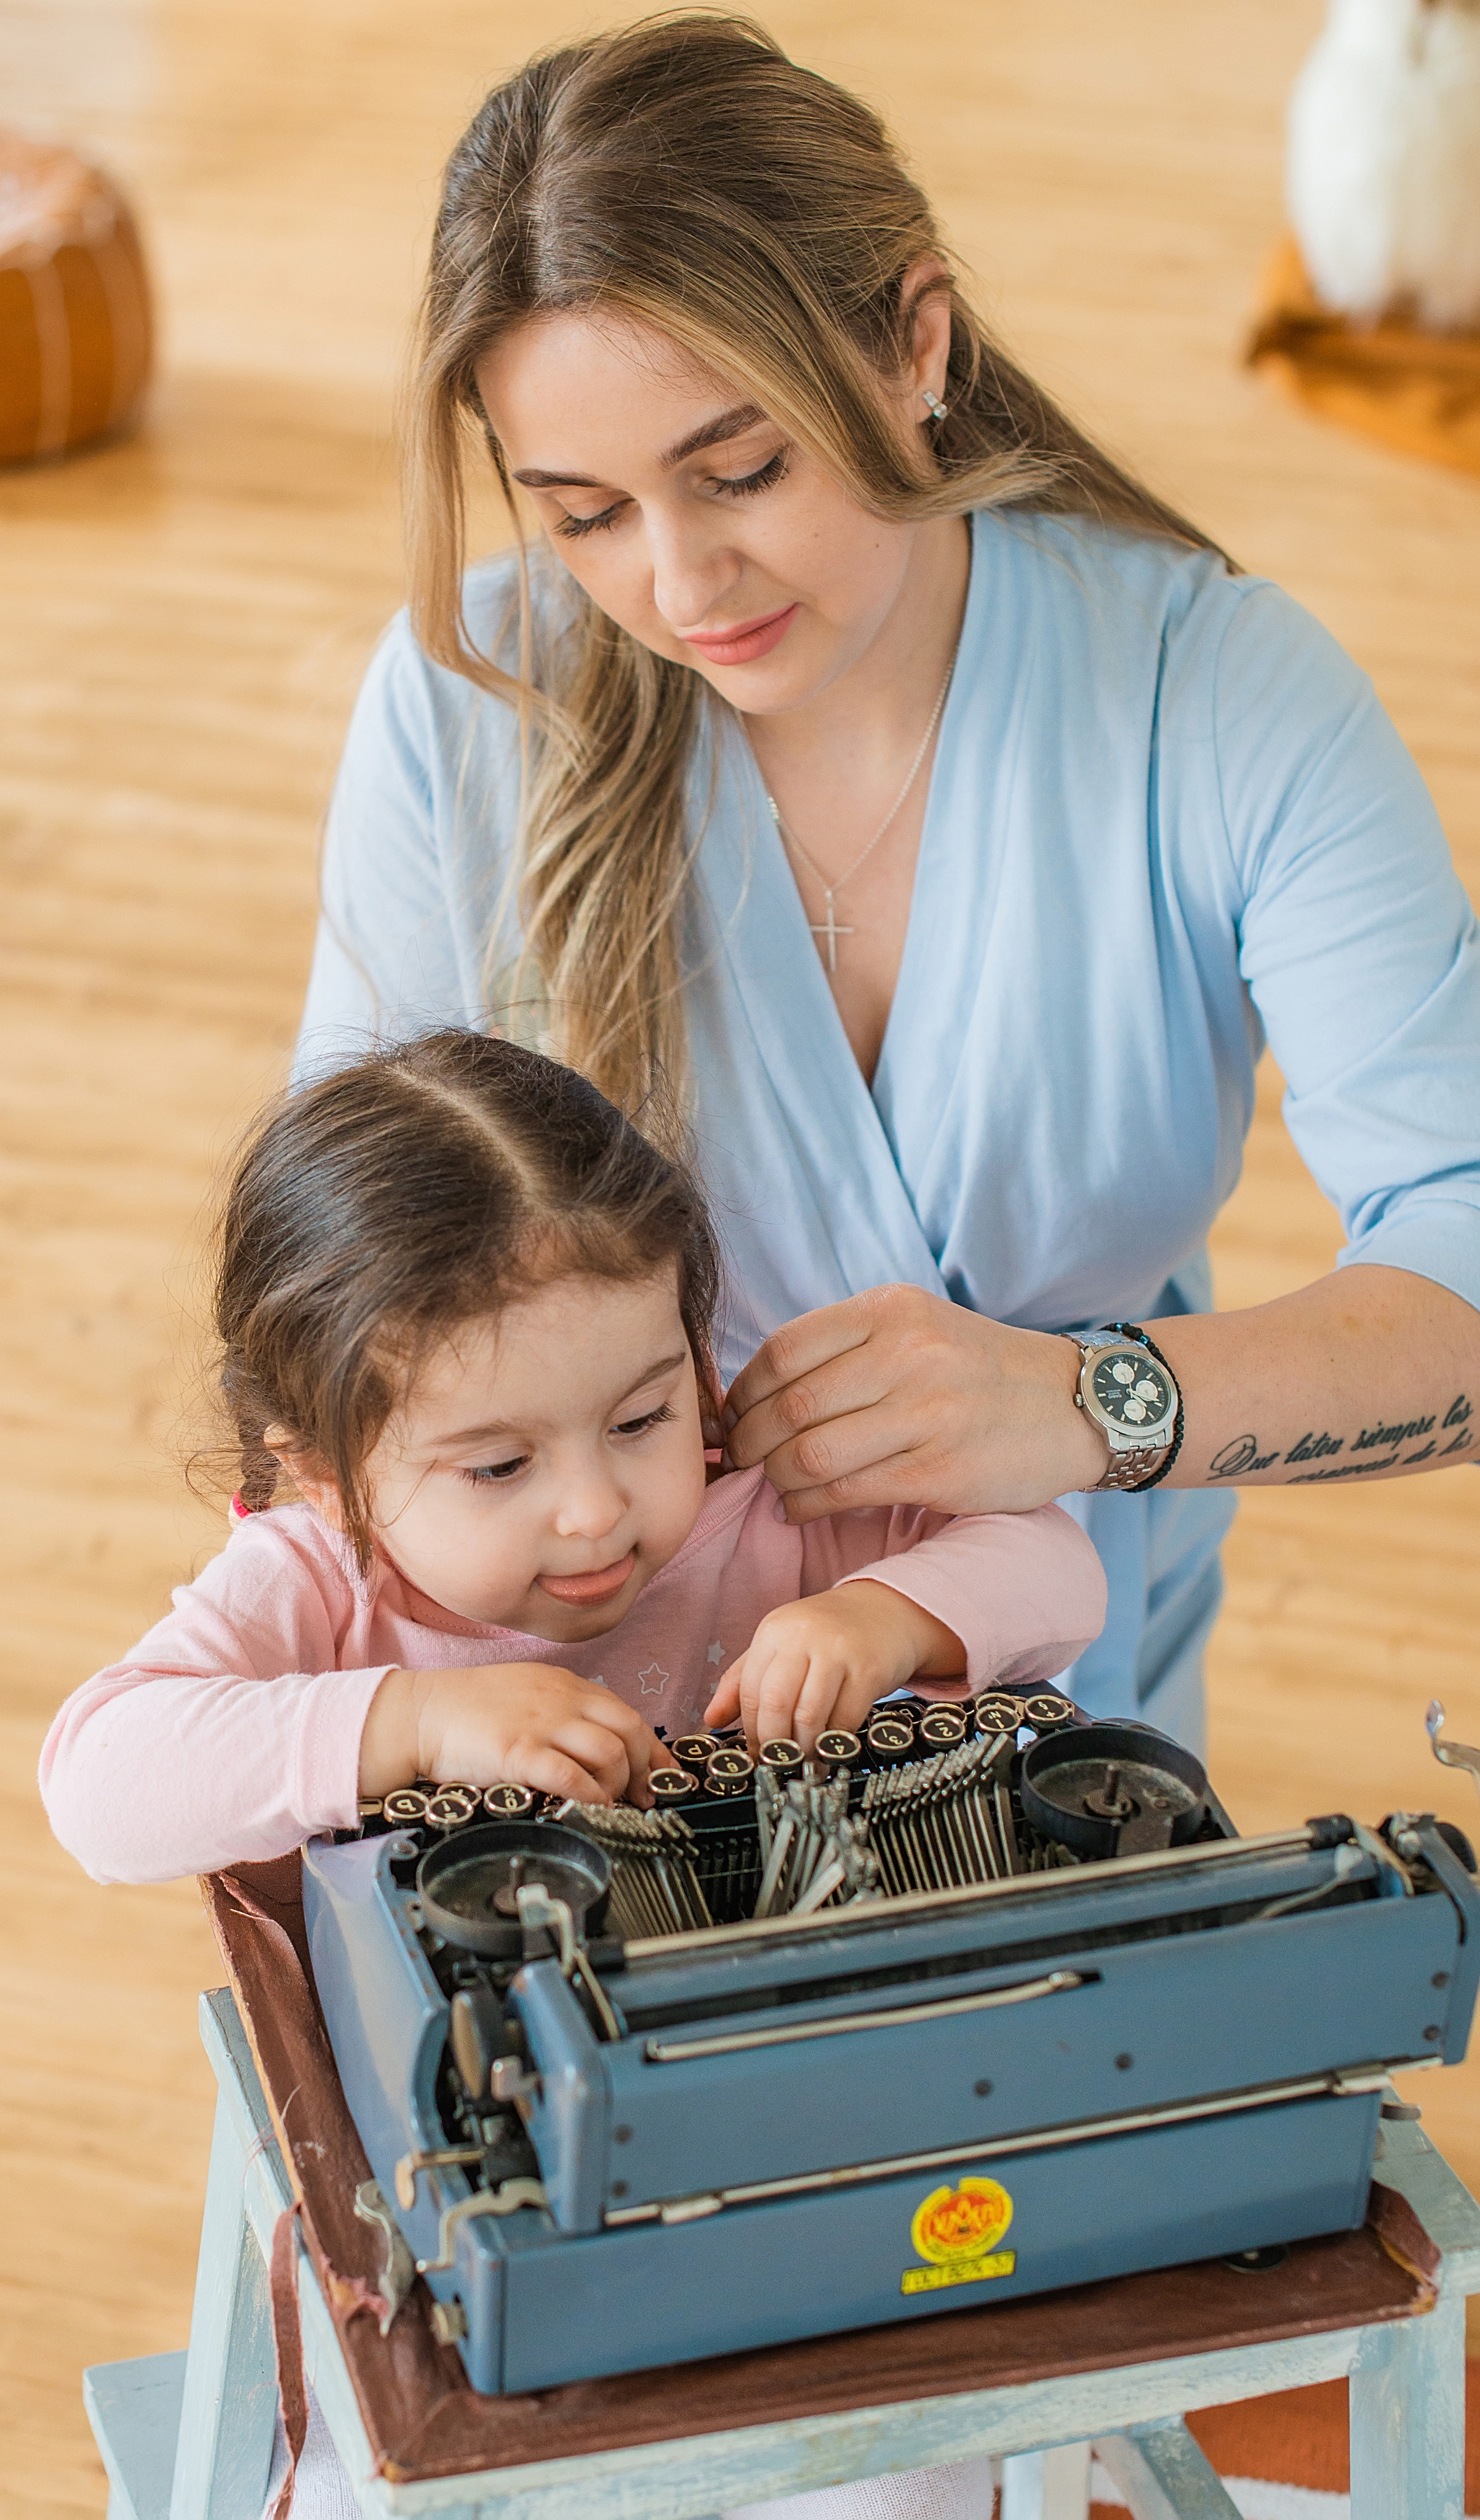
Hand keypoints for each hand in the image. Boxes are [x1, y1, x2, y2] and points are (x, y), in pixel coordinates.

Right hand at [359, 1664, 663, 1806]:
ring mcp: (541, 1725)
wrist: (420, 1714)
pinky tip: (590, 1808)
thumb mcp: (527, 1694)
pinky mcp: (518, 1752)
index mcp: (565, 1685)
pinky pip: (572, 1776)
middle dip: (642, 1769)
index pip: (626, 1713)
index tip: (661, 1773)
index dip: (652, 1748)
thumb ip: (564, 1712)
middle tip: (641, 1796)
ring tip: (610, 1804)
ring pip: (609, 1753)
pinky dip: (591, 1796)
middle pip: (628, 1731)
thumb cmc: (469, 1710)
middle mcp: (560, 1700)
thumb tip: (601, 1745)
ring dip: (618, 1785)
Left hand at [704, 1581, 963, 1752]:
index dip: (750, 1732)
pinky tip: (828, 1752)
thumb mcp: (779, 1645)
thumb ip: (741, 1681)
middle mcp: (803, 1637)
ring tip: (803, 1762)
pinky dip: (833, 1744)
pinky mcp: (869, 1669)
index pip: (751, 1691)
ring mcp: (838, 1652)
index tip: (754, 1756)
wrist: (885, 1611)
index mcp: (774, 1631)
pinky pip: (845, 1719)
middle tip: (779, 1765)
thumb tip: (710, 1721)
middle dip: (775, 1745)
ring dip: (804, 1750)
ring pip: (810, 1717)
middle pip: (776, 1705)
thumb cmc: (826, 1634)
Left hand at [724, 1284, 1105, 1522]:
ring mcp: (925, 1412)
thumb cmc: (977, 1370)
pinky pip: (846, 1492)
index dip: (741, 1392)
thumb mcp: (917, 1327)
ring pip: (811, 1454)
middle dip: (748, 1441)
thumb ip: (846, 1349)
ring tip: (772, 1486)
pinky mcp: (939, 1469)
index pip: (783, 1350)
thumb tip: (754, 1395)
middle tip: (739, 1459)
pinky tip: (799, 1508)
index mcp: (890, 1311)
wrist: (1071, 1404)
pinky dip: (807, 1505)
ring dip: (775, 1478)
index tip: (731, 1417)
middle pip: (789, 1405)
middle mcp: (906, 1354)